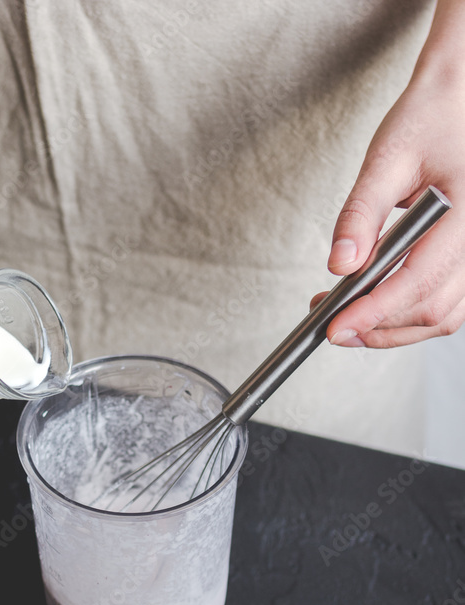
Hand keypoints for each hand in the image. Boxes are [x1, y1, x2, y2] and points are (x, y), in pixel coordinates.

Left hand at [313, 1, 464, 348]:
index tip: (335, 327)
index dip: (373, 310)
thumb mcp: (386, 158)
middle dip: (378, 326)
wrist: (461, 98)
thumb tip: (338, 266)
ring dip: (393, 327)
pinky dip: (410, 314)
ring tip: (346, 315)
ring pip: (443, 316)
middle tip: (330, 323)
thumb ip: (360, 214)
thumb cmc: (431, 118)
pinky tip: (375, 304)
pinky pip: (448, 303)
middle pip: (432, 310)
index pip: (418, 281)